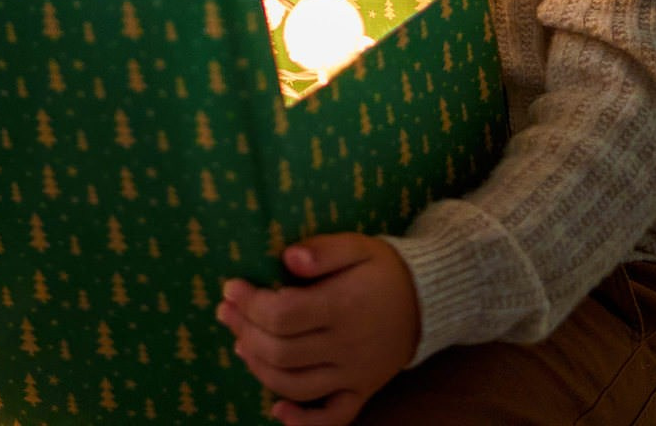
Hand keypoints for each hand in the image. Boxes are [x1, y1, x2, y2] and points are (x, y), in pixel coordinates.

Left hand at [216, 234, 420, 424]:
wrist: (429, 301)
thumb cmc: (383, 270)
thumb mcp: (357, 246)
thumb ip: (323, 250)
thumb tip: (288, 258)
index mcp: (343, 306)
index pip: (283, 314)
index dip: (250, 304)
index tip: (232, 288)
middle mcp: (346, 346)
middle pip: (281, 350)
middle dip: (245, 331)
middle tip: (227, 312)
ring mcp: (354, 374)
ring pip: (295, 384)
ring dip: (259, 367)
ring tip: (241, 343)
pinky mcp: (361, 391)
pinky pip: (333, 417)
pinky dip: (303, 422)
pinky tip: (277, 410)